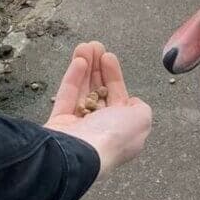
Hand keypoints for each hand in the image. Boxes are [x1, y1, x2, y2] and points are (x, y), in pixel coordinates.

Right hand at [45, 42, 151, 176]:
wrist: (80, 153)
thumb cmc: (113, 137)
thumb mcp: (142, 120)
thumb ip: (141, 109)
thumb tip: (134, 102)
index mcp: (121, 131)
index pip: (118, 98)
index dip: (115, 77)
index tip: (109, 57)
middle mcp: (100, 129)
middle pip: (99, 92)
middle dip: (98, 69)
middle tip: (96, 46)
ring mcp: (77, 127)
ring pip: (82, 91)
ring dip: (85, 67)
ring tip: (85, 45)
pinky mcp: (58, 124)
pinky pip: (66, 97)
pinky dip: (72, 78)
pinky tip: (78, 60)